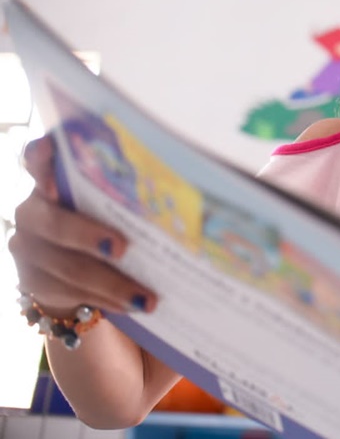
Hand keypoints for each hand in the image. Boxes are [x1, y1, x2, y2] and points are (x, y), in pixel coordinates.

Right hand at [8, 135, 156, 317]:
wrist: (79, 276)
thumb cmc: (111, 226)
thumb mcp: (118, 206)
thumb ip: (131, 192)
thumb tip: (197, 179)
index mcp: (53, 181)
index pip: (37, 160)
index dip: (41, 157)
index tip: (50, 149)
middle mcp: (32, 211)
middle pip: (53, 222)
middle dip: (87, 235)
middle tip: (121, 247)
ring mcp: (27, 248)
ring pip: (66, 267)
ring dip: (110, 283)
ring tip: (146, 298)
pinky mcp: (31, 282)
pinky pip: (68, 293)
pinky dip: (105, 299)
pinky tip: (132, 306)